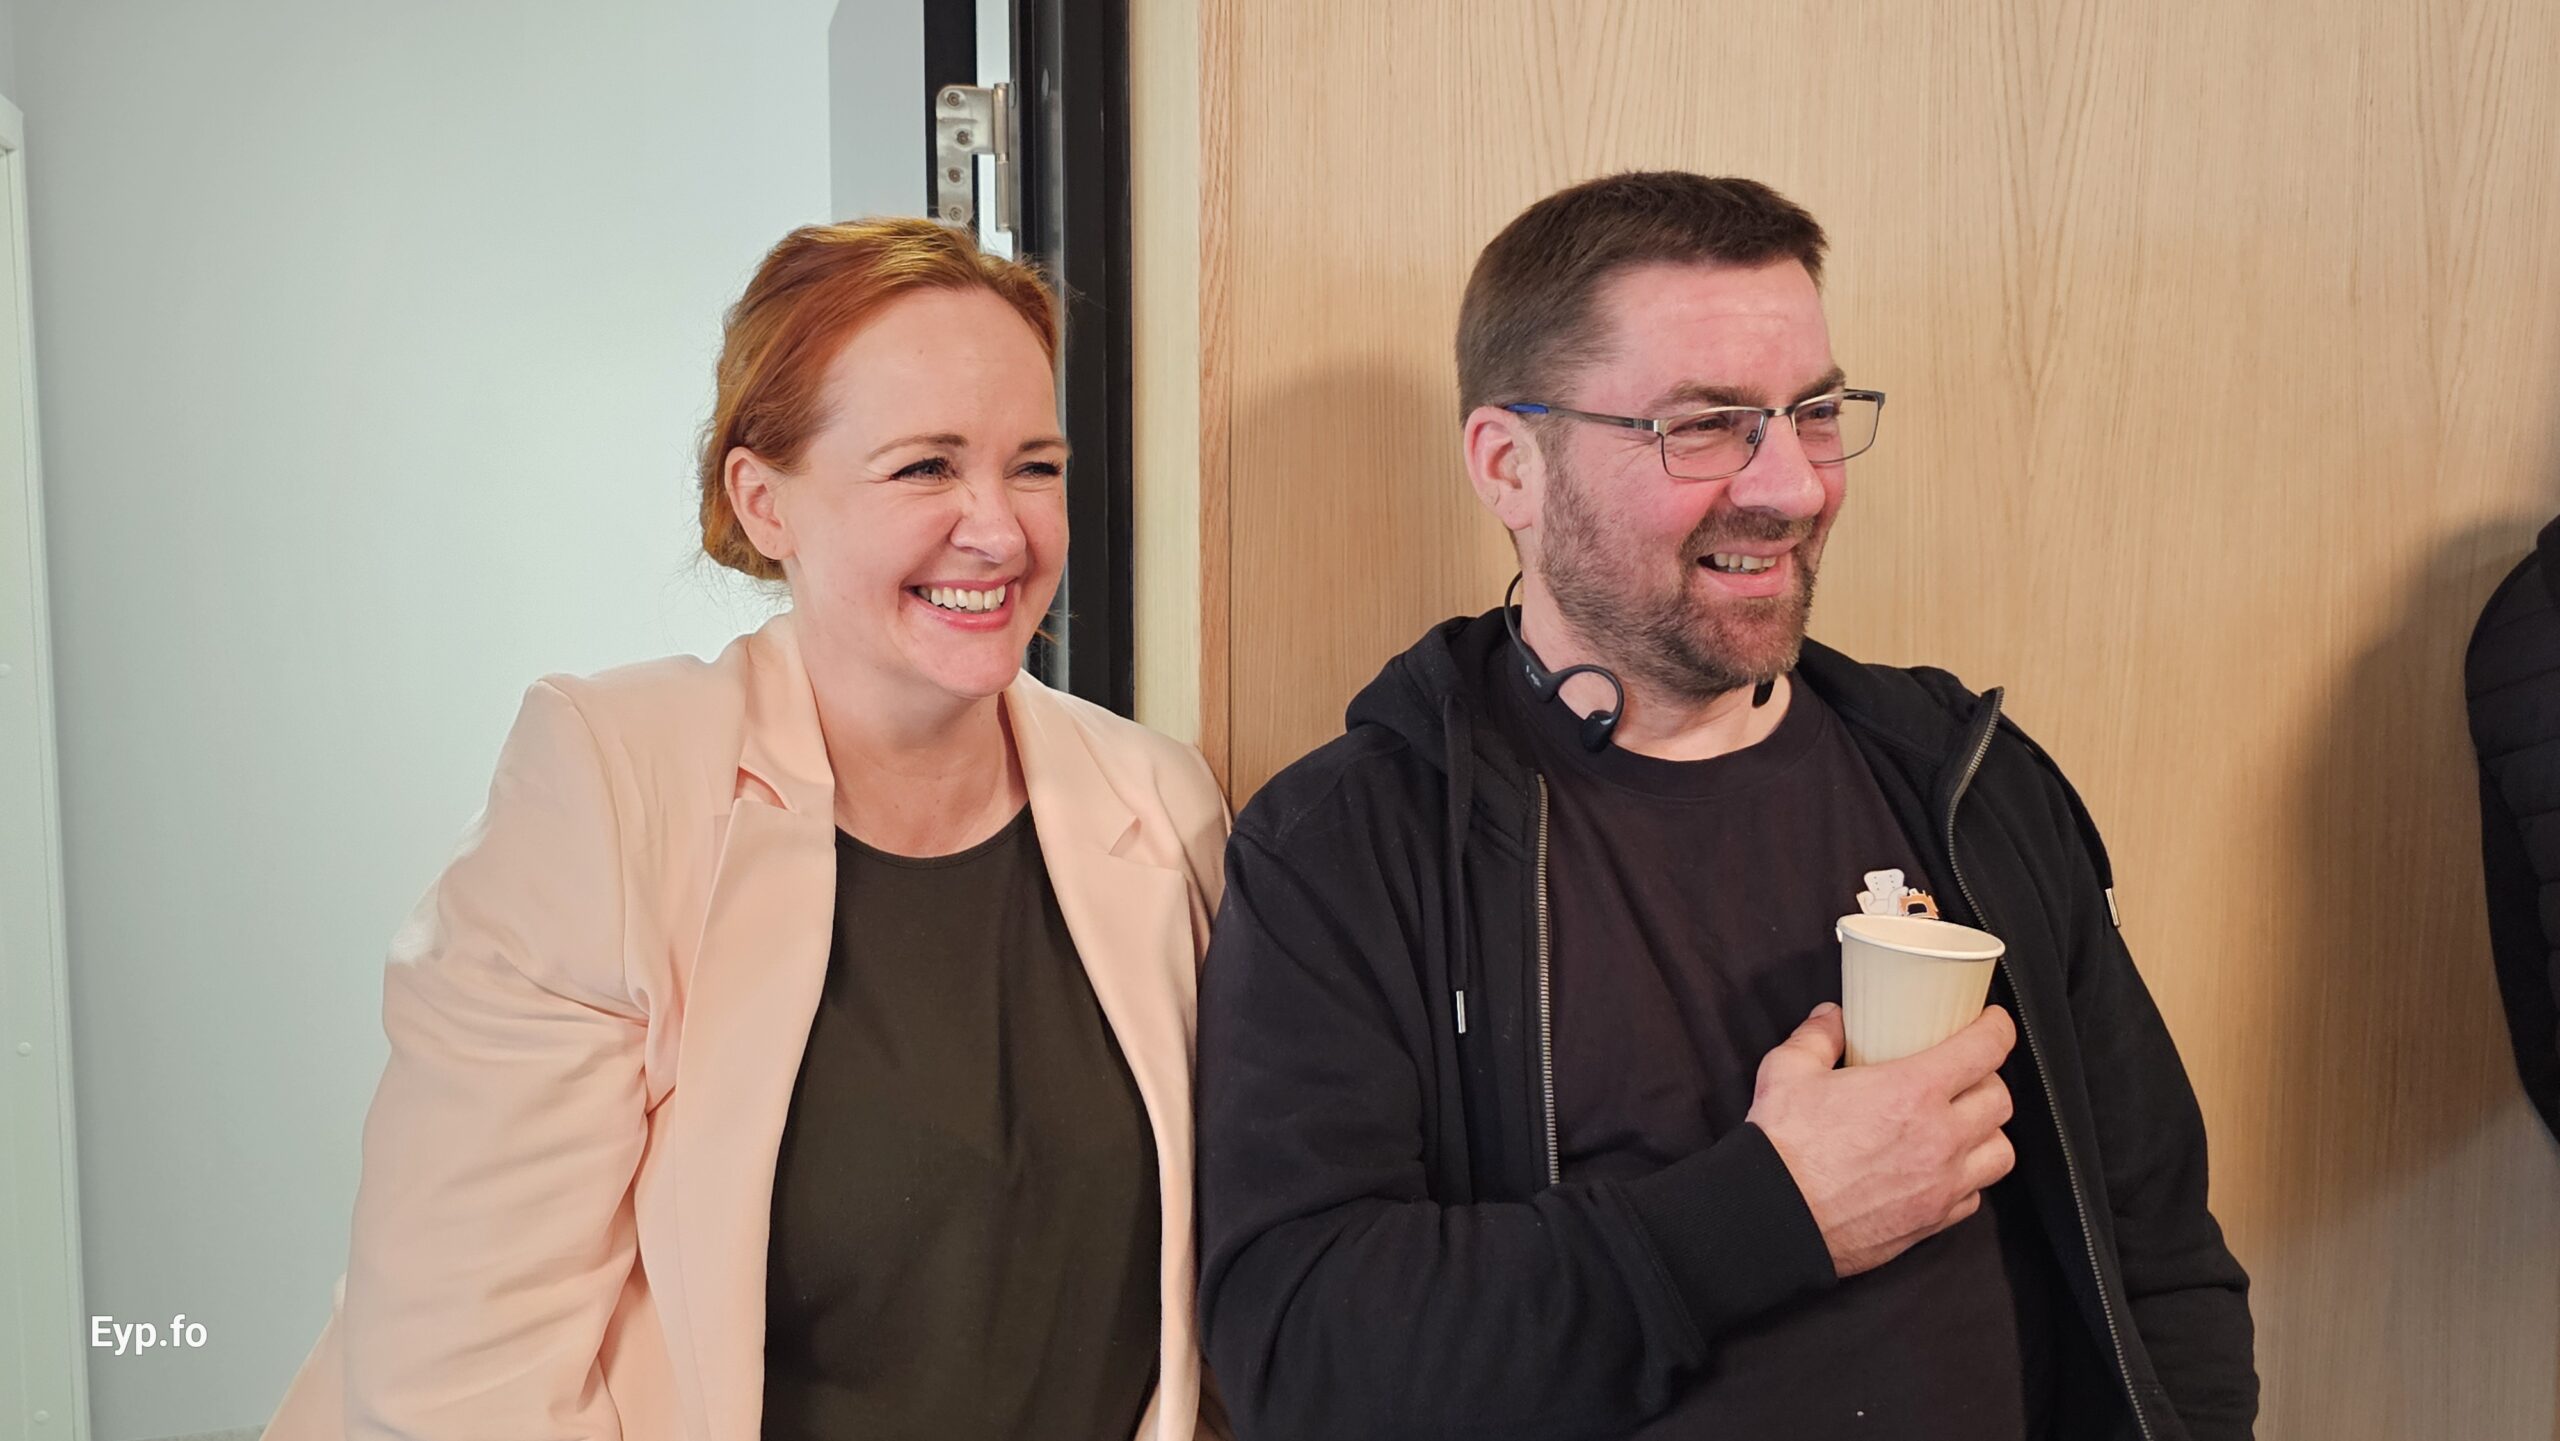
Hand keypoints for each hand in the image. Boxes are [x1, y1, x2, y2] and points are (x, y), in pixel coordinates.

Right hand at [1744, 1003, 2017, 1277]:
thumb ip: (1817, 1037)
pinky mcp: (1933, 1219)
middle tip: (1965, 1074)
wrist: (1774, 1218)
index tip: (1992, 1023)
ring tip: (1962, 1125)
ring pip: (2001, 1152)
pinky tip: (1941, 1169)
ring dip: (1986, 1133)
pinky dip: (1967, 1178)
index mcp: (1912, 1091)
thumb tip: (1831, 1019)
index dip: (1997, 1029)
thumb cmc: (1783, 1148)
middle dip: (1988, 1080)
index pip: (1985, 1049)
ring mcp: (1942, 1183)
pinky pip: (1975, 1196)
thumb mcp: (1787, 1071)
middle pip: (2000, 1100)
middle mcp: (1940, 1137)